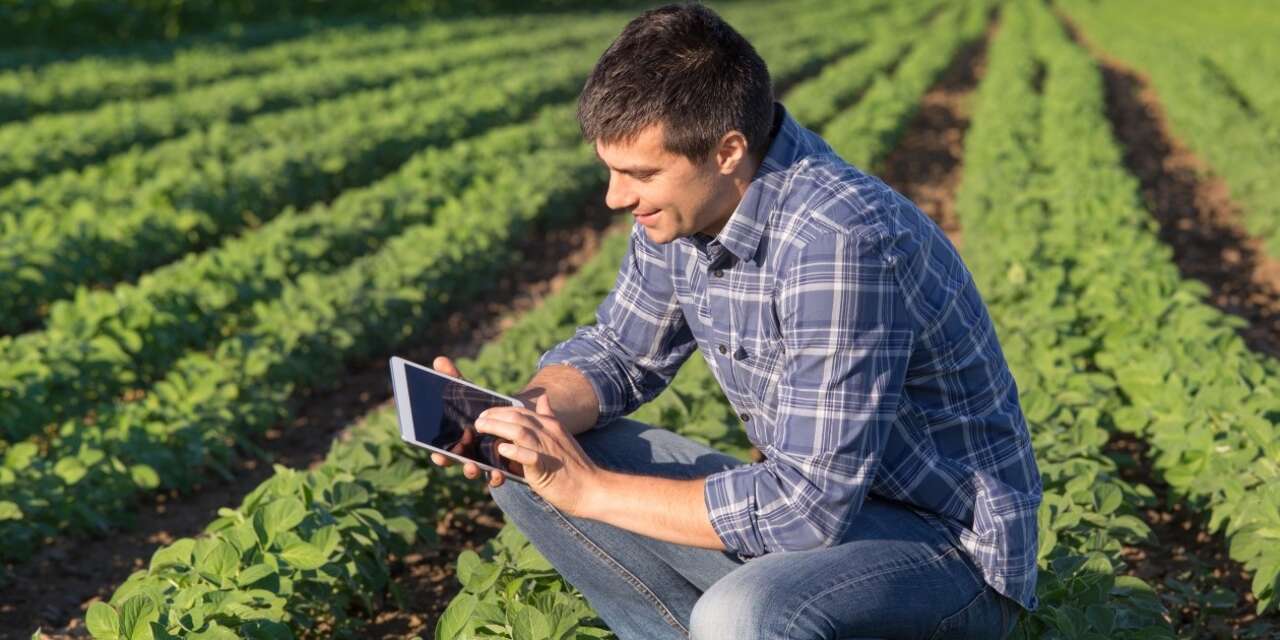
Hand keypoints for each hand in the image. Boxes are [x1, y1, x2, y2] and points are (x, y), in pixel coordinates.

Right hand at [427, 356, 505, 487]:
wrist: (514, 418)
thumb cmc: (484, 407)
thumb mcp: (471, 393)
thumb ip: (456, 379)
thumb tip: (439, 360)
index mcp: (456, 438)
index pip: (442, 448)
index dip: (438, 452)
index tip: (435, 453)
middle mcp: (467, 453)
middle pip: (454, 461)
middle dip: (449, 461)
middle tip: (444, 458)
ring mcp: (482, 462)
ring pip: (474, 471)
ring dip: (471, 471)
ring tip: (473, 467)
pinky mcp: (500, 467)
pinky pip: (495, 476)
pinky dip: (495, 477)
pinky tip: (499, 473)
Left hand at [475, 395, 601, 516]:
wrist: (592, 488)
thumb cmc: (574, 466)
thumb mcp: (562, 435)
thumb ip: (549, 417)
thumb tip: (543, 398)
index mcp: (551, 425)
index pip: (522, 411)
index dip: (501, 410)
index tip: (485, 414)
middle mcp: (548, 433)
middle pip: (517, 418)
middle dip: (494, 416)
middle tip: (478, 421)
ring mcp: (548, 449)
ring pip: (520, 431)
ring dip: (497, 427)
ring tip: (481, 428)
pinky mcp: (546, 468)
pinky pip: (529, 456)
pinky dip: (515, 452)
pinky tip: (501, 450)